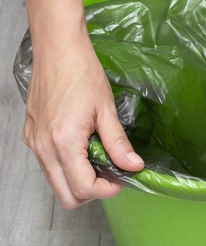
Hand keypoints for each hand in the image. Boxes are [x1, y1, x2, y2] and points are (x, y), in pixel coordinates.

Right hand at [22, 33, 143, 208]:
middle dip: (92, 192)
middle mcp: (43, 147)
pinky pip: (48, 165)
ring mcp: (34, 142)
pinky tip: (83, 148)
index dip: (107, 189)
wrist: (57, 50)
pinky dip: (67, 166)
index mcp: (63, 142)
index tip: (123, 178)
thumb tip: (134, 167)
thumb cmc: (81, 73)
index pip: (84, 188)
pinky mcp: (31, 136)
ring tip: (99, 158)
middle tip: (111, 174)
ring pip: (55, 182)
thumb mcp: (106, 110)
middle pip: (66, 195)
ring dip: (78, 180)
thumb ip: (119, 143)